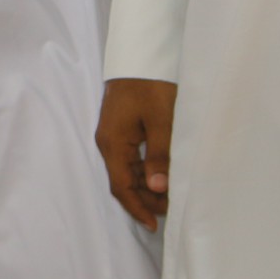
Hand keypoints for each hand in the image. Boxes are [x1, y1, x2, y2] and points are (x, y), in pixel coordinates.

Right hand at [95, 77, 176, 230]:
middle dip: (145, 198)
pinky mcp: (121, 127)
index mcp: (113, 143)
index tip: (154, 224)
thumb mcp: (161, 120)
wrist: (140, 55)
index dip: (137, 207)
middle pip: (123, 180)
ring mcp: (113, 134)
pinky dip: (144, 171)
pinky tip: (160, 174)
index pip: (121, 185)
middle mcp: (108, 141)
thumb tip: (157, 188)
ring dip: (145, 185)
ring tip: (169, 195)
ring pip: (127, 170)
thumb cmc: (151, 85)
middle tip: (171, 209)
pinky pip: (130, 157)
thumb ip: (159, 155)